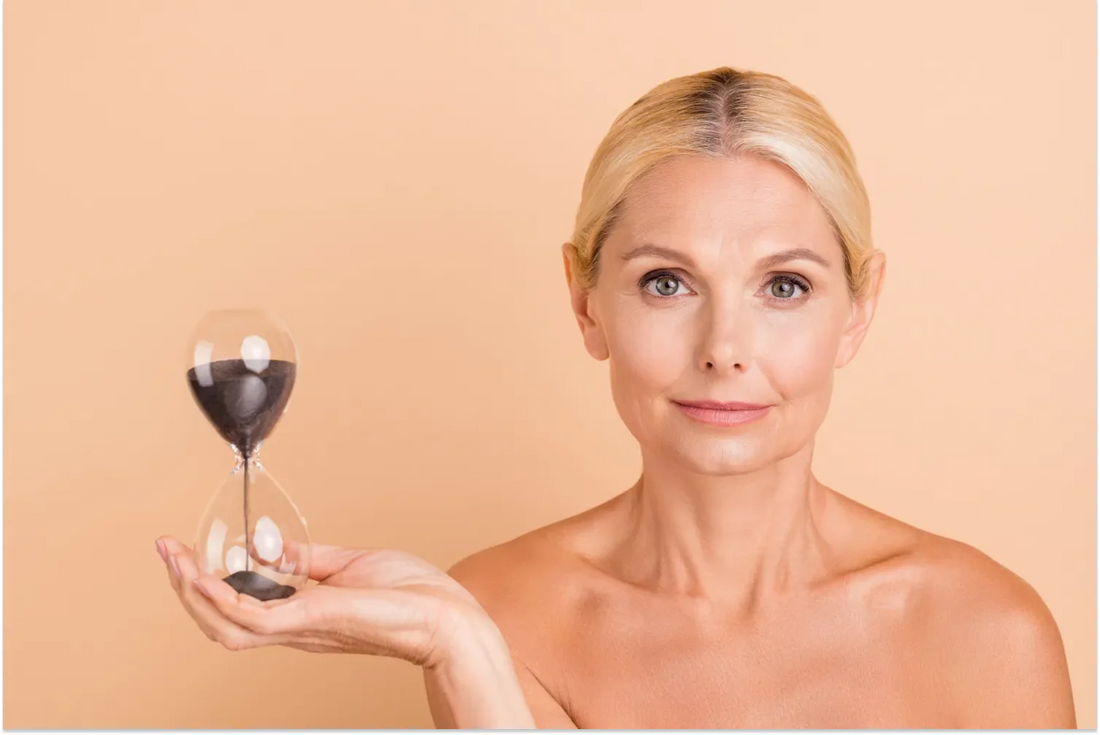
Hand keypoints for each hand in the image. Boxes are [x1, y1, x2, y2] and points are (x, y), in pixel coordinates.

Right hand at [155, 536, 495, 667]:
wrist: (446, 614)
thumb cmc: (411, 594)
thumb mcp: (348, 564)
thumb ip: (307, 559)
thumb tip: (269, 546)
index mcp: (301, 615)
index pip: (239, 608)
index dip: (206, 585)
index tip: (184, 553)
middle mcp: (294, 628)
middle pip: (220, 621)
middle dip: (186, 589)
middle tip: (166, 552)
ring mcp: (301, 628)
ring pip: (226, 624)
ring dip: (194, 593)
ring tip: (174, 561)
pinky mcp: (312, 620)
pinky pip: (253, 618)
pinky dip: (223, 599)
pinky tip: (205, 576)